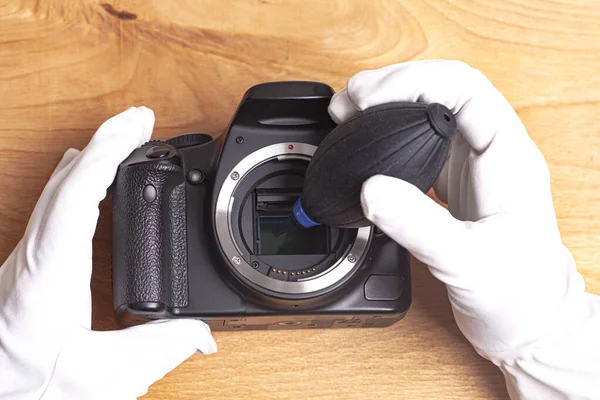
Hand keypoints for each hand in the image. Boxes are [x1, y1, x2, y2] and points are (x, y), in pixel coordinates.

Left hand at [0, 107, 216, 399]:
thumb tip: (201, 332)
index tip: (137, 128)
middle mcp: (31, 258)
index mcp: (48, 276)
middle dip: (105, 141)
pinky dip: (76, 178)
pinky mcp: (29, 268)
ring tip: (122, 135)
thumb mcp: (102, 379)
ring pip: (56, 189)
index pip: (78, 195)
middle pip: (67, 180)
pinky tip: (83, 175)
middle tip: (141, 119)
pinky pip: (53, 205)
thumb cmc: (26, 393)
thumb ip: (158, 351)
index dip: (109, 154)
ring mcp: (27, 260)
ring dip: (91, 155)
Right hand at [328, 60, 587, 361]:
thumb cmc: (516, 295)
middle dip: (394, 85)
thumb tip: (371, 189)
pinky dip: (389, 133)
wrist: (528, 322)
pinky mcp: (454, 183)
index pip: (465, 89)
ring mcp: (471, 166)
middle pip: (444, 89)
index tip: (370, 98)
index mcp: (507, 157)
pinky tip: (368, 143)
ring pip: (430, 111)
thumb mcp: (466, 263)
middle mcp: (491, 151)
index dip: (414, 82)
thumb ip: (418, 226)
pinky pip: (419, 141)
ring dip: (389, 104)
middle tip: (350, 101)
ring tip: (351, 113)